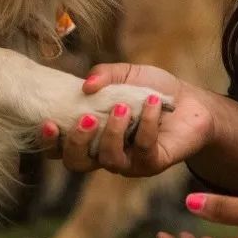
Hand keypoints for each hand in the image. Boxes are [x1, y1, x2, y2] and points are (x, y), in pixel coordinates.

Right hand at [39, 63, 215, 176]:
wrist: (190, 101)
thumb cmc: (151, 89)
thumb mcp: (125, 74)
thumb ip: (103, 74)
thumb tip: (86, 85)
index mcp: (90, 134)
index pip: (60, 148)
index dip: (49, 142)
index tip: (48, 122)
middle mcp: (104, 153)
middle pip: (77, 163)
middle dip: (77, 142)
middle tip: (88, 118)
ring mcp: (129, 162)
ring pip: (109, 160)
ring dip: (113, 132)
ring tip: (123, 107)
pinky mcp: (153, 163)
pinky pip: (143, 150)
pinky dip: (146, 124)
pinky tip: (151, 104)